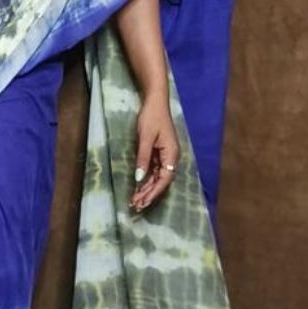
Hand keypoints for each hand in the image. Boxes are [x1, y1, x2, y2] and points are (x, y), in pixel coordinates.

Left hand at [129, 90, 179, 211]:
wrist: (155, 102)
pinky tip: (138, 189)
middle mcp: (171, 158)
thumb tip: (139, 179)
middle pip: (161, 181)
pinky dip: (146, 181)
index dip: (154, 192)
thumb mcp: (145, 138)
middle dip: (149, 194)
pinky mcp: (158, 154)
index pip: (165, 179)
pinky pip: (153, 171)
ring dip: (146, 190)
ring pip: (156, 178)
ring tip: (135, 201)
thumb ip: (143, 158)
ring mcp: (165, 157)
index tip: (144, 201)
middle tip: (136, 206)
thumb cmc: (152, 117)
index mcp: (172, 155)